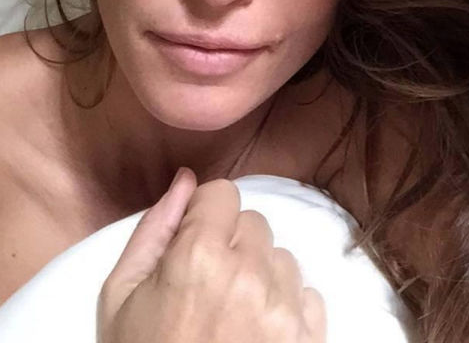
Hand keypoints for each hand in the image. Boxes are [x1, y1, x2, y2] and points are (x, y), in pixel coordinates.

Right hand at [98, 167, 325, 342]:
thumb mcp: (120, 296)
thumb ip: (153, 228)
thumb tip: (185, 180)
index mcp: (199, 255)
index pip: (223, 193)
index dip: (204, 216)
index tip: (193, 243)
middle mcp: (250, 274)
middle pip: (253, 223)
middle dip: (232, 244)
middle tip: (209, 286)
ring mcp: (285, 310)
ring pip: (282, 257)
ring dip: (261, 276)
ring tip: (233, 315)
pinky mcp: (309, 341)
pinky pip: (308, 295)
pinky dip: (287, 307)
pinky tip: (259, 334)